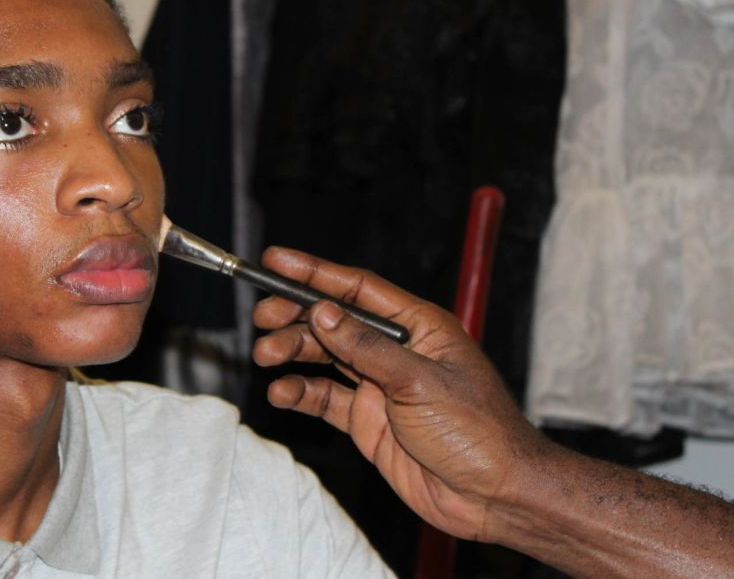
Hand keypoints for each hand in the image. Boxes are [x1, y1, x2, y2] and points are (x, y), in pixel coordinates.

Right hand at [252, 246, 552, 542]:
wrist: (494, 496)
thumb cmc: (479, 431)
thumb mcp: (420, 381)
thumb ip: (367, 347)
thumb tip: (324, 313)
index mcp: (418, 327)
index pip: (357, 289)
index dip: (314, 273)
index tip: (275, 260)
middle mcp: (395, 351)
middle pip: (334, 321)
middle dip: (295, 315)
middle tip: (263, 316)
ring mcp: (379, 386)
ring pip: (324, 357)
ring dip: (292, 353)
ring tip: (266, 356)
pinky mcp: (368, 421)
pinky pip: (325, 399)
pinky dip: (300, 392)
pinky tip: (281, 392)